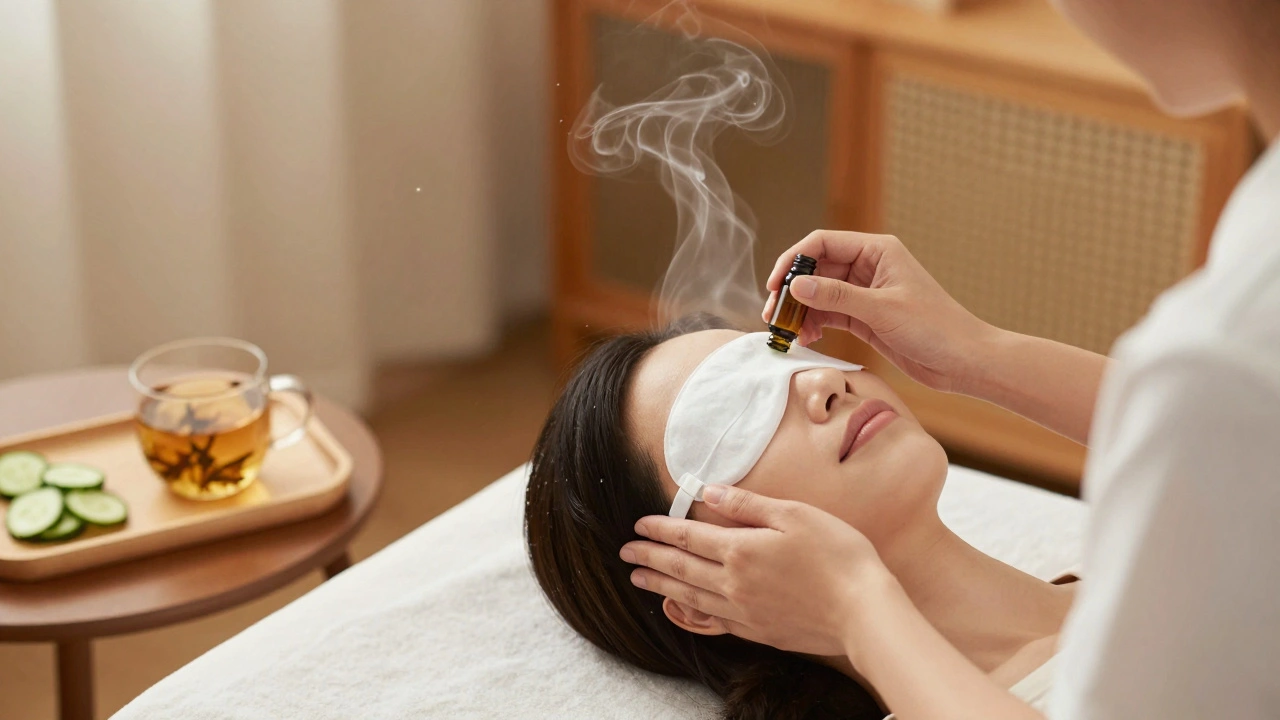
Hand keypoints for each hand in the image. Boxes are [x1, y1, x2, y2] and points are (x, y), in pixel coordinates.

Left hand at [619, 485, 894, 657]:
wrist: (864, 612)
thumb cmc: (837, 555)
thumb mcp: (794, 515)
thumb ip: (746, 505)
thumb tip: (707, 493)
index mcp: (741, 550)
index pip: (688, 538)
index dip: (660, 530)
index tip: (638, 525)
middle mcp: (734, 584)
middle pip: (681, 569)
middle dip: (650, 559)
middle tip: (625, 554)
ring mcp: (744, 612)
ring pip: (690, 597)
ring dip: (661, 587)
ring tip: (639, 581)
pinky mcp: (758, 631)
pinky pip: (712, 622)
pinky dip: (689, 613)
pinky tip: (682, 610)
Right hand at [763, 230, 993, 393]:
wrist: (963, 361)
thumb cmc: (935, 328)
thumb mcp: (881, 310)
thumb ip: (837, 296)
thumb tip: (796, 285)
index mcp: (877, 250)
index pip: (823, 243)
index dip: (794, 261)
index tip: (774, 284)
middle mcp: (868, 266)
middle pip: (816, 270)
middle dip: (793, 291)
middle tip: (774, 315)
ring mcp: (865, 292)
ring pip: (819, 294)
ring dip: (801, 311)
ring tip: (789, 332)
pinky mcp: (864, 317)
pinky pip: (829, 314)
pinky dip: (814, 324)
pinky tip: (807, 338)